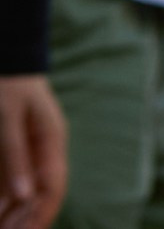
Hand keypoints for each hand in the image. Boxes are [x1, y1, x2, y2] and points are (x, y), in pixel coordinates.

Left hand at [0, 76, 64, 228]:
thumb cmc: (7, 85)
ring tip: (5, 226)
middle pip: (41, 193)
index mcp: (51, 141)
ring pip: (27, 190)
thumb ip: (14, 155)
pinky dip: (7, 198)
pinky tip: (0, 208)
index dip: (42, 214)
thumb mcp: (7, 119)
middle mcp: (44, 150)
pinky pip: (14, 180)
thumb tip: (23, 194)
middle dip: (27, 219)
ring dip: (15, 212)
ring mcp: (31, 150)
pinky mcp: (16, 150)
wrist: (6, 58)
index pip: (53, 187)